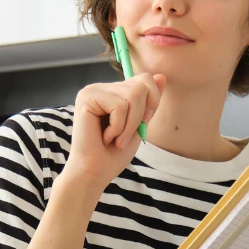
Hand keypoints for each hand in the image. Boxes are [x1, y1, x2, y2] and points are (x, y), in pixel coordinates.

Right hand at [60, 74, 164, 191]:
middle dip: (140, 116)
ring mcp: (92, 91)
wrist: (94, 173)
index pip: (144, 79)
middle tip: (125, 135)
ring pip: (133, 95)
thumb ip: (148, 101)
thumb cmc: (113, 154)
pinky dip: (118, 128)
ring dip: (130, 125)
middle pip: (141, 86)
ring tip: (115, 139)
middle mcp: (100, 87)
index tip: (140, 125)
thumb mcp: (139, 124)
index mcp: (112, 92)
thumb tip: (162, 76)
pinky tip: (104, 137)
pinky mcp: (86, 98)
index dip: (151, 102)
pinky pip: (119, 106)